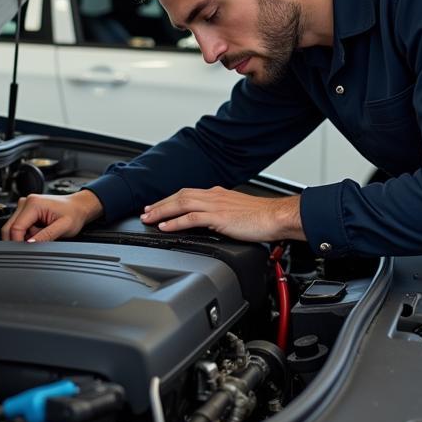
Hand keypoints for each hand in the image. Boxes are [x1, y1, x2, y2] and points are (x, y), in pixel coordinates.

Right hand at [1, 189, 102, 242]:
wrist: (79, 206)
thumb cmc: (74, 213)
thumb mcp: (63, 227)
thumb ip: (46, 236)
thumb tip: (30, 244)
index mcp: (33, 203)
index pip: (15, 228)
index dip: (18, 242)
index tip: (26, 251)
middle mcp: (26, 202)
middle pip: (9, 228)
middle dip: (21, 239)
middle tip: (38, 241)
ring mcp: (24, 206)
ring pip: (13, 229)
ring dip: (25, 236)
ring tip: (43, 233)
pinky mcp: (26, 210)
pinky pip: (19, 227)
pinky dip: (27, 233)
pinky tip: (39, 230)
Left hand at [141, 187, 303, 241]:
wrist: (276, 216)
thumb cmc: (262, 217)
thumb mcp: (238, 212)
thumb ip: (222, 215)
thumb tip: (213, 223)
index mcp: (219, 194)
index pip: (188, 194)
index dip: (170, 200)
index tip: (158, 206)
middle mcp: (214, 196)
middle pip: (180, 196)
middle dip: (160, 204)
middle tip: (145, 212)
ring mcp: (215, 205)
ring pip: (181, 204)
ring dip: (162, 211)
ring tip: (148, 219)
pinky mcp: (218, 217)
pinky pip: (191, 218)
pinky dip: (175, 222)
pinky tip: (165, 227)